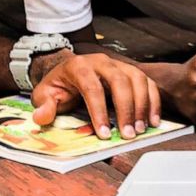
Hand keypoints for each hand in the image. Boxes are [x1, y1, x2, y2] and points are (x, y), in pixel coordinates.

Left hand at [31, 51, 161, 139]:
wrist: (68, 69)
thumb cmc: (59, 84)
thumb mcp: (45, 94)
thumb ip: (44, 106)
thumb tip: (42, 117)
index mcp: (79, 66)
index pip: (92, 87)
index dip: (99, 111)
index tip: (104, 133)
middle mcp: (101, 62)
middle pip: (119, 80)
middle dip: (126, 109)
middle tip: (128, 134)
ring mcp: (118, 65)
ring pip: (137, 79)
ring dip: (142, 105)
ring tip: (141, 129)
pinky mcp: (131, 71)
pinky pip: (148, 82)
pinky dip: (153, 101)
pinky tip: (153, 120)